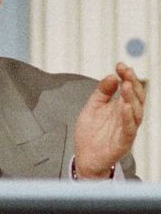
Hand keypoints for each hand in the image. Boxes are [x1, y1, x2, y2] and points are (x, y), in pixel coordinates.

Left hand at [74, 63, 145, 177]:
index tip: (120, 65)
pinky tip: (126, 107)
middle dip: (133, 83)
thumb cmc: (90, 132)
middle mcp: (126, 117)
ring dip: (132, 98)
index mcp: (120, 107)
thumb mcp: (93, 106)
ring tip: (127, 86)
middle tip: (126, 72)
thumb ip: (102, 92)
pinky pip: (129, 129)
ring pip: (136, 112)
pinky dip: (128, 118)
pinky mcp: (124, 142)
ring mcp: (126, 129)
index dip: (127, 76)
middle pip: (136, 98)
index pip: (129, 89)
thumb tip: (111, 76)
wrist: (85, 156)